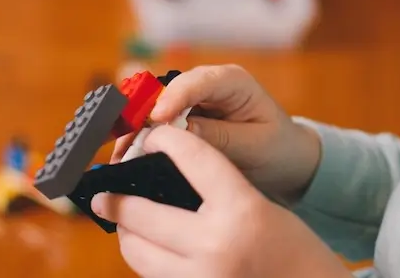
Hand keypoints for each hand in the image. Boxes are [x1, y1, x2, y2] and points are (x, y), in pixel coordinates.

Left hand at [93, 125, 350, 277]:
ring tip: (125, 222)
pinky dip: (147, 260)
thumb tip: (163, 178)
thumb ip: (218, 192)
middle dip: (117, 199)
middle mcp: (216, 246)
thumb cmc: (296, 251)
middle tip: (103, 194)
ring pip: (136, 252)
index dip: (165, 140)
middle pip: (141, 212)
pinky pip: (153, 277)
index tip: (151, 136)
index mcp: (242, 211)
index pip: (192, 159)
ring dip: (126, 233)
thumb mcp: (263, 209)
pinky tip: (150, 248)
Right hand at [112, 65, 320, 202]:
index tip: (156, 118)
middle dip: (142, 115)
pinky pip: (153, 124)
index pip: (198, 82)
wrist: (284, 158)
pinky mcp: (180, 118)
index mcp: (232, 82)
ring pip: (152, 107)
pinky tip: (125, 157)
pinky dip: (138, 140)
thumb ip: (219, 137)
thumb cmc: (276, 148)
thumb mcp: (255, 145)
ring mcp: (190, 100)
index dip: (173, 98)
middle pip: (165, 91)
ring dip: (134, 130)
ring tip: (119, 155)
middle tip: (125, 141)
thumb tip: (179, 131)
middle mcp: (205, 85)